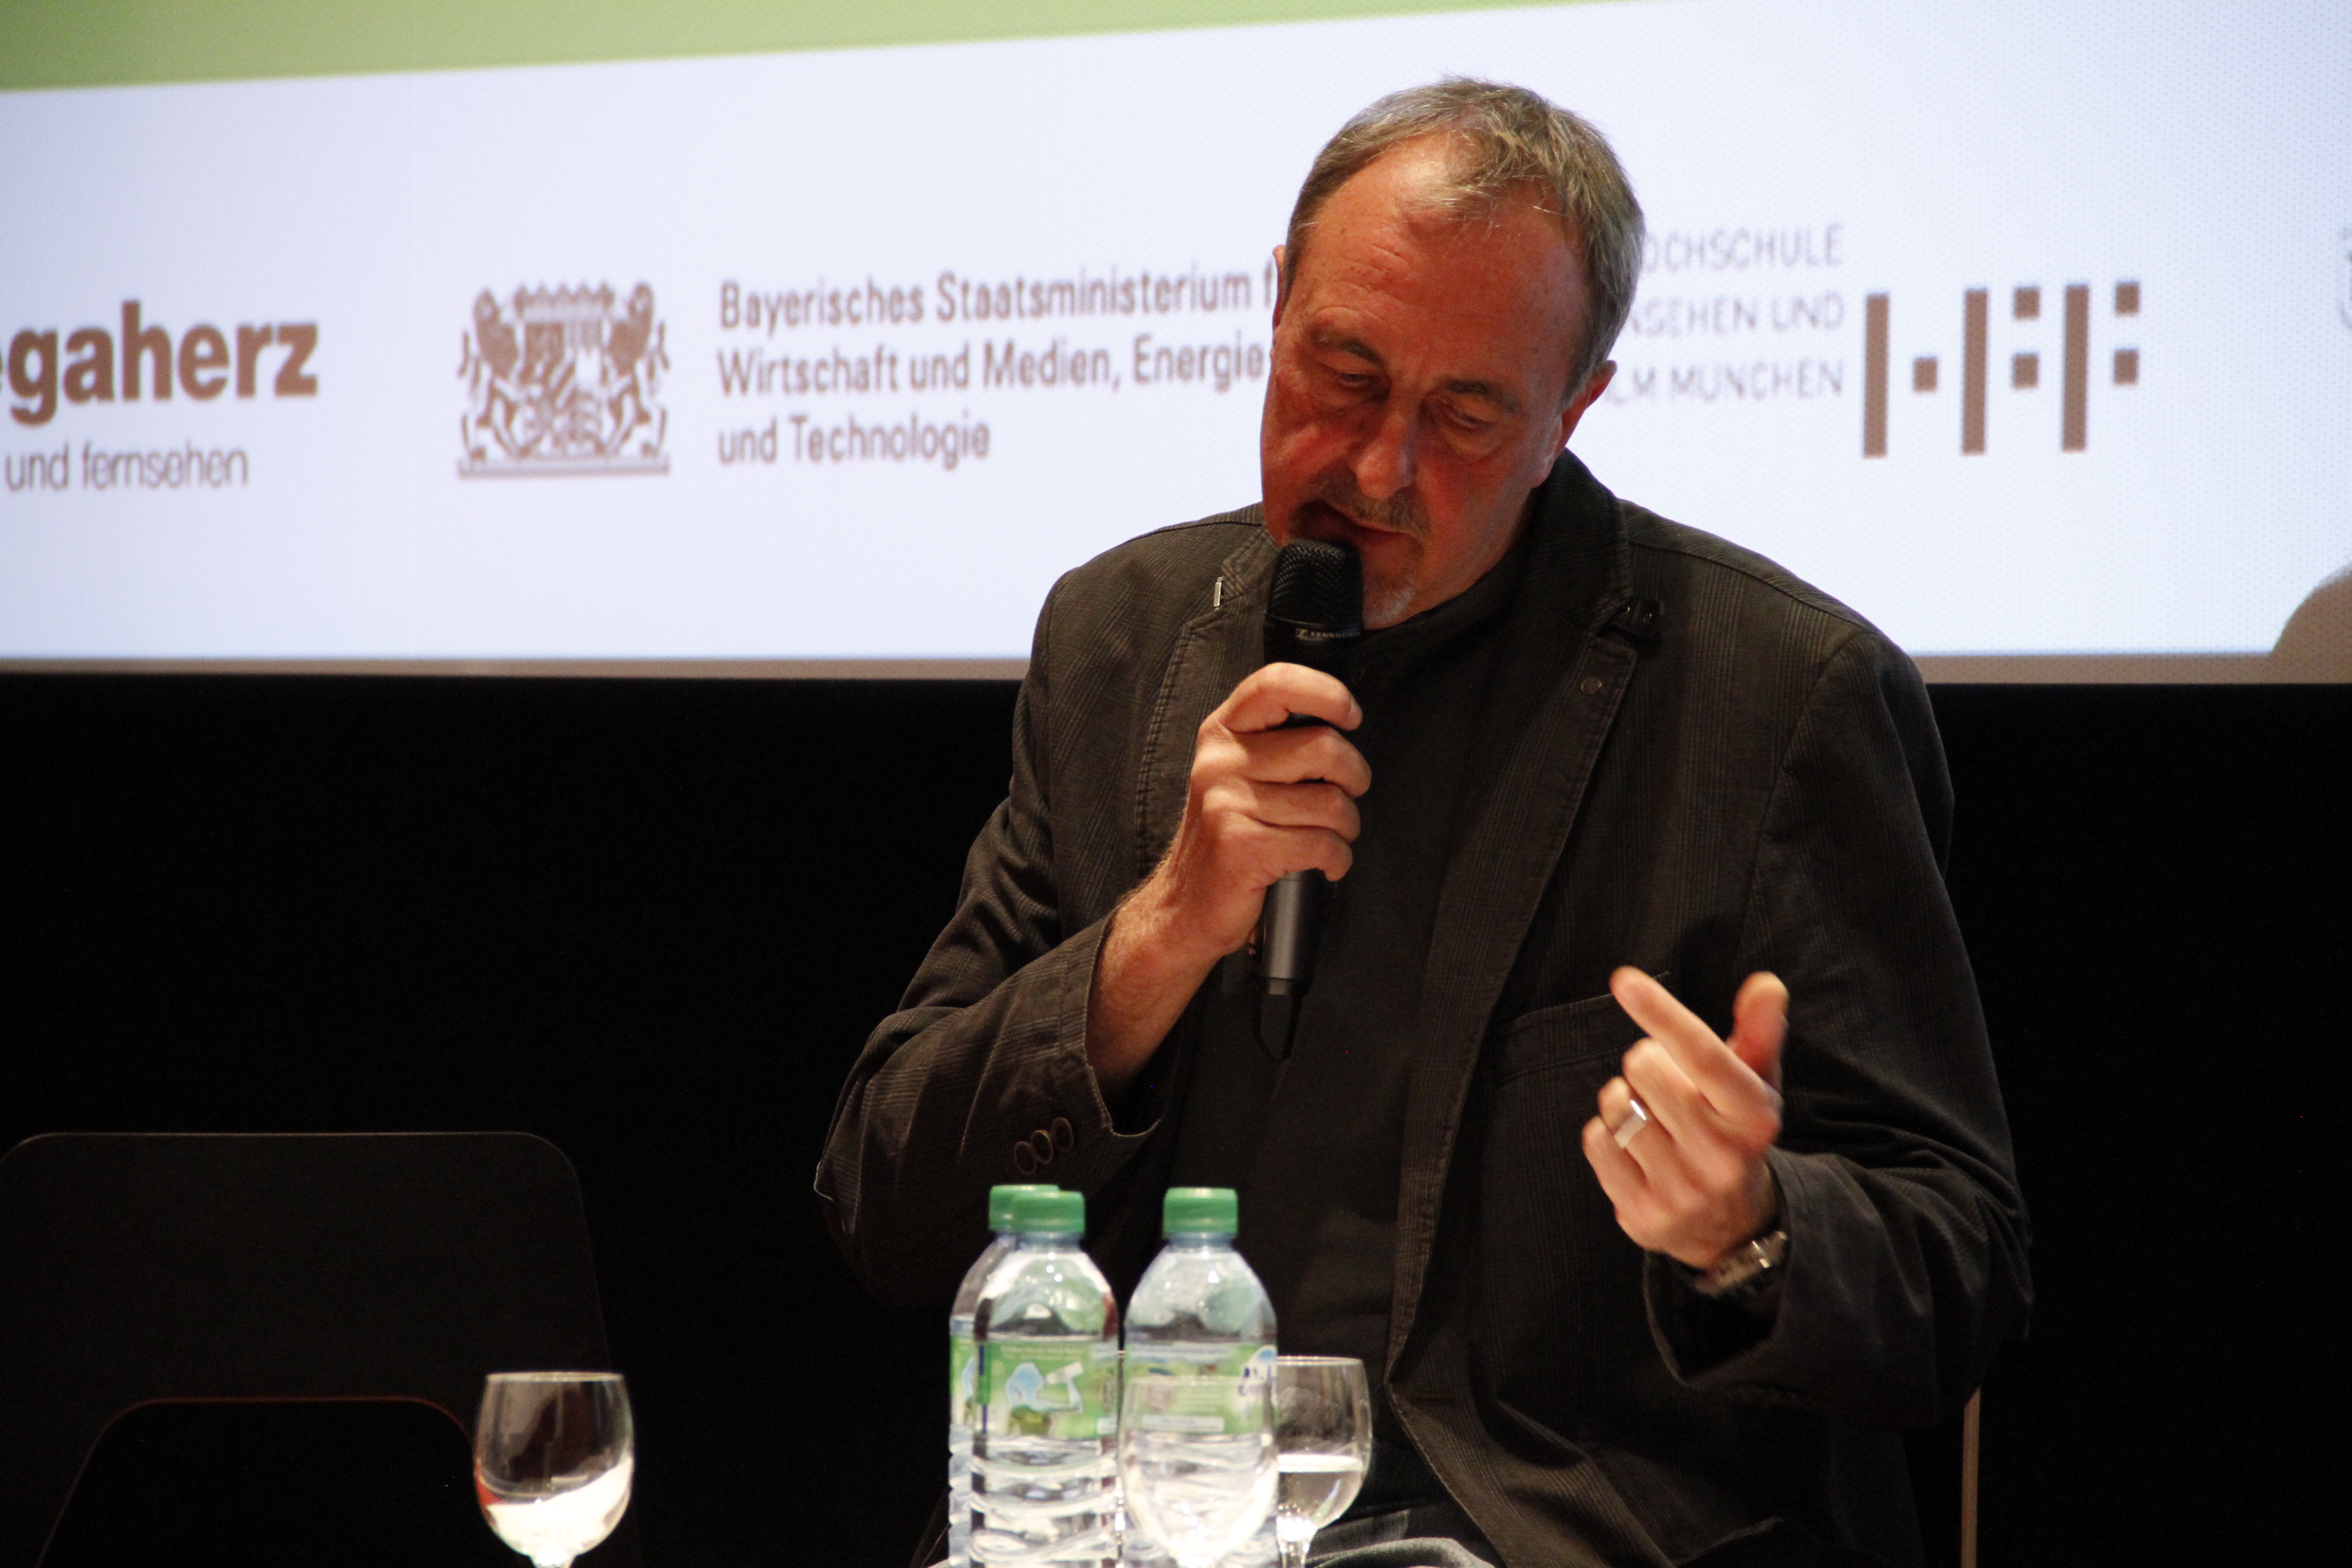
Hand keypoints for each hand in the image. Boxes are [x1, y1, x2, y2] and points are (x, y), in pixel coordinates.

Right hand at [1086, 664, 1368, 1094]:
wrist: (1183, 907)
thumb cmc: (1224, 838)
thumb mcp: (1235, 774)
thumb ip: (1274, 741)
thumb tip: (1339, 724)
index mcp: (1221, 734)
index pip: (1275, 683)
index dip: (1327, 693)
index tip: (1350, 716)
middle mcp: (1219, 762)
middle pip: (1323, 746)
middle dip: (1355, 777)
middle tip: (1349, 794)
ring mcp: (1227, 804)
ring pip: (1332, 803)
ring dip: (1347, 828)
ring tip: (1330, 838)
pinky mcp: (1243, 846)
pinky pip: (1323, 844)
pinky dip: (1337, 860)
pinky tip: (1324, 865)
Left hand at [1581, 968, 1786, 1269]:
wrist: (1730, 1224)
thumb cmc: (1734, 1130)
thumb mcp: (1755, 1083)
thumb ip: (1758, 1031)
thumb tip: (1766, 983)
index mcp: (1753, 1116)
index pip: (1703, 1054)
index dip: (1662, 1012)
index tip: (1624, 979)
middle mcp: (1721, 1156)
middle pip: (1645, 1068)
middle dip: (1647, 1063)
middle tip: (1667, 1084)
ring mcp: (1681, 1190)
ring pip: (1615, 1104)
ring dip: (1623, 1098)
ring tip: (1652, 1115)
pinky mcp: (1643, 1214)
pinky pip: (1596, 1140)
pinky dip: (1605, 1132)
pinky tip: (1634, 1146)